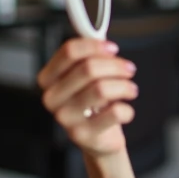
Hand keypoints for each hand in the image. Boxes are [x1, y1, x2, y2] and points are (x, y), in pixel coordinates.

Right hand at [37, 37, 138, 157]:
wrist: (98, 138)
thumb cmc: (93, 103)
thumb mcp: (87, 78)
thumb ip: (90, 56)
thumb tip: (101, 39)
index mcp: (48, 78)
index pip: (69, 51)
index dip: (95, 46)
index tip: (112, 48)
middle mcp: (52, 98)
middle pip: (88, 68)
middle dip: (115, 66)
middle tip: (129, 69)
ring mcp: (65, 118)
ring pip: (102, 89)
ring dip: (124, 86)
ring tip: (130, 89)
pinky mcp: (82, 135)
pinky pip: (114, 112)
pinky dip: (127, 109)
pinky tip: (125, 110)